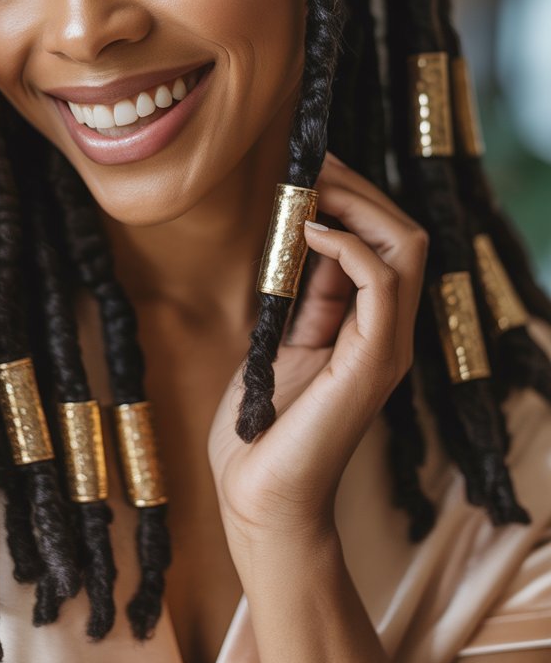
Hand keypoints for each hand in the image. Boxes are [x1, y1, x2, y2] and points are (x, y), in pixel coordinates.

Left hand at [207, 150, 428, 558]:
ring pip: (405, 247)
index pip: (385, 242)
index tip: (306, 170)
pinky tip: (306, 231)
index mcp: (367, 327)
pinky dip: (345, 244)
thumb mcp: (279, 340)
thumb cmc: (259, 427)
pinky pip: (381, 282)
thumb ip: (301, 295)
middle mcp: (387, 332)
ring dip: (355, 202)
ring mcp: (386, 347)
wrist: (258, 498)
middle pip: (404, 234)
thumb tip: (303, 235)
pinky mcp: (372, 363)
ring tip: (308, 185)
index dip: (351, 198)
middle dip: (358, 188)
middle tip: (310, 163)